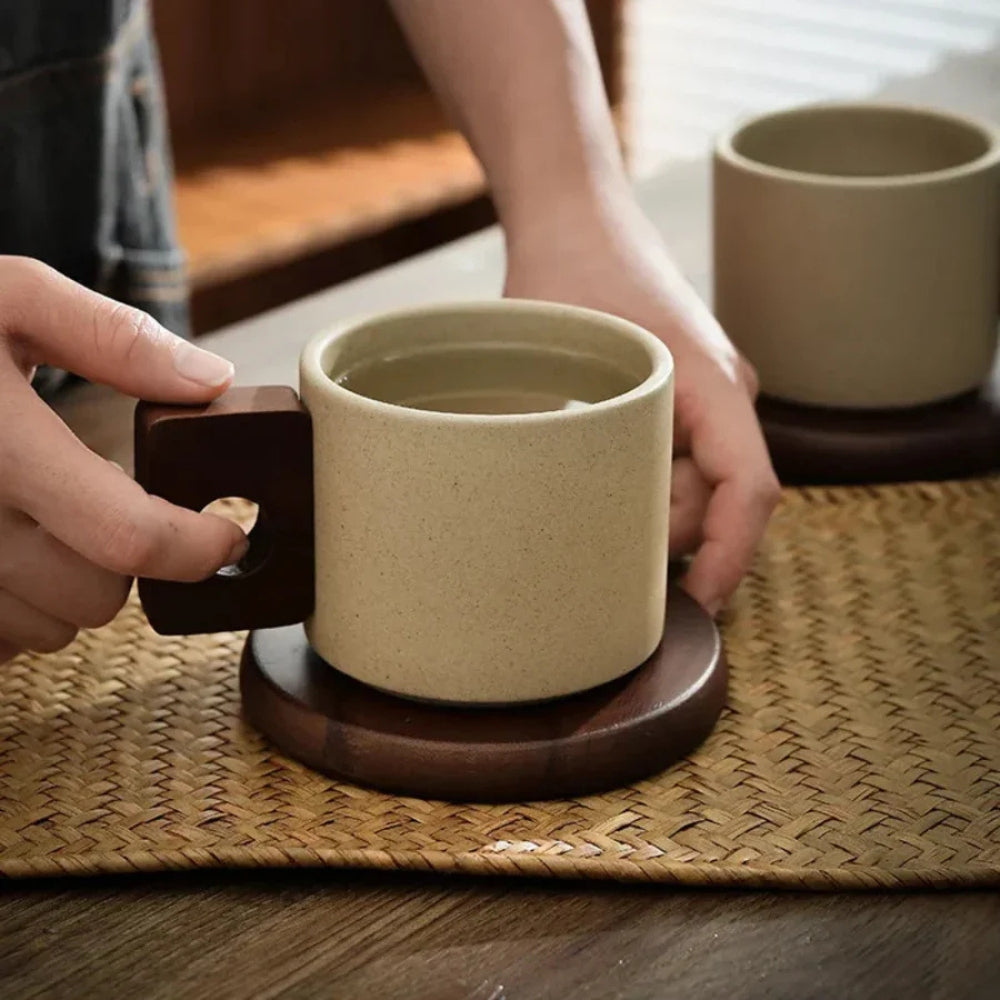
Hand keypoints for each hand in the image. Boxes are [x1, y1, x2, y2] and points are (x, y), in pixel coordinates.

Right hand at [0, 257, 247, 663]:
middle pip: (96, 597)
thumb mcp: (5, 297)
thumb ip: (110, 337)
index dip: (196, 548)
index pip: (127, 537)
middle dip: (120, 560)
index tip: (226, 538)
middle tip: (98, 504)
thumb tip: (209, 381)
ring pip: (45, 630)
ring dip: (62, 588)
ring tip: (34, 520)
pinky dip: (11, 610)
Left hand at [504, 203, 779, 614]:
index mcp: (710, 381)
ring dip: (643, 512)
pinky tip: (591, 488)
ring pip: (692, 489)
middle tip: (587, 553)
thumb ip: (570, 443)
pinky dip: (642, 489)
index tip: (697, 605)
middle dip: (661, 539)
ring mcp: (708, 399)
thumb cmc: (564, 276)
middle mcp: (723, 395)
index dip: (729, 556)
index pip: (748, 488)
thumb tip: (559, 531)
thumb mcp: (559, 363)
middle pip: (712, 502)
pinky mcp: (684, 402)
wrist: (575, 219)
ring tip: (573, 504)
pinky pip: (678, 465)